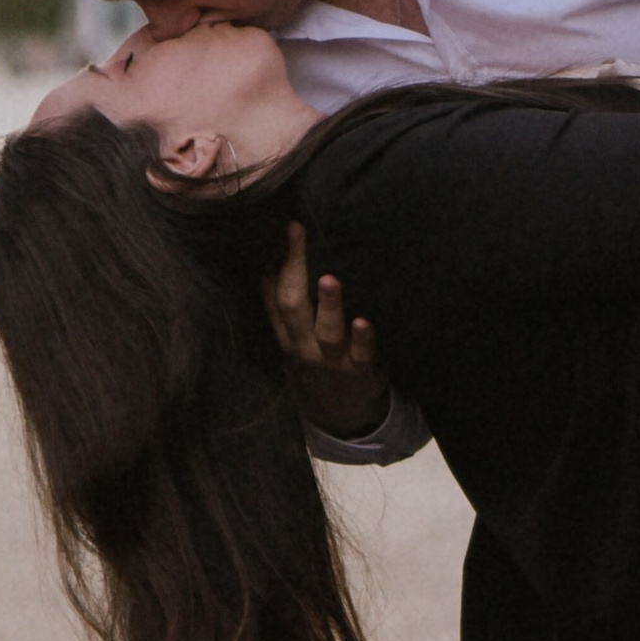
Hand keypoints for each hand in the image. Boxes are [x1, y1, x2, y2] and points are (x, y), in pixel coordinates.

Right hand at [263, 224, 390, 437]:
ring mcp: (333, 360)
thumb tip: (275, 254)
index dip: (277, 260)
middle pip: (293, 307)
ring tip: (330, 279)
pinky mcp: (362, 371)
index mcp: (286, 334)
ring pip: (327, 332)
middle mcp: (304, 346)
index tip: (287, 224)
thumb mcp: (296, 338)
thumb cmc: (319, 361)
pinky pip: (361, 354)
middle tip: (297, 233)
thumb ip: (285, 303)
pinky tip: (364, 322)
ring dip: (329, 305)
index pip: (274, 294)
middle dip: (295, 268)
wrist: (344, 415)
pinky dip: (363, 338)